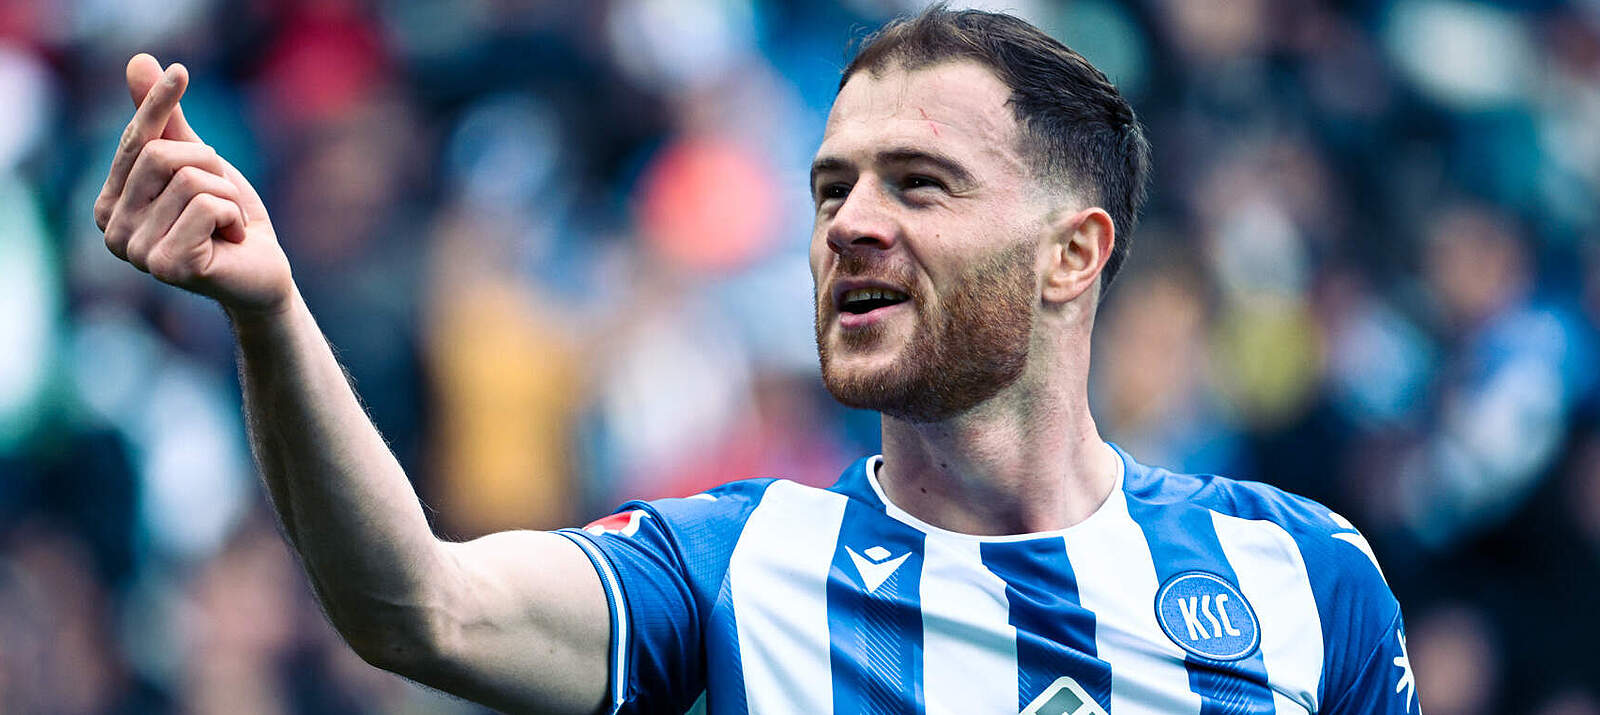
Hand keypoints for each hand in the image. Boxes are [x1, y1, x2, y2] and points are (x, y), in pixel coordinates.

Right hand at [94, 54, 293, 316]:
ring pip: (190, 179)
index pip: (135, 141)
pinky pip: (208, 206)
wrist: (263, 274)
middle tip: (223, 199)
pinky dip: (233, 216)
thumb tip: (140, 61)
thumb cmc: (228, 220)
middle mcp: (112, 231)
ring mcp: (136, 253)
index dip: (160, 106)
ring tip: (227, 224)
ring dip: (226, 196)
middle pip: (162, 156)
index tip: (182, 70)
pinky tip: (232, 241)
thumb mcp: (199, 162)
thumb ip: (166, 120)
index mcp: (110, 204)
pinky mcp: (168, 266)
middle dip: (211, 168)